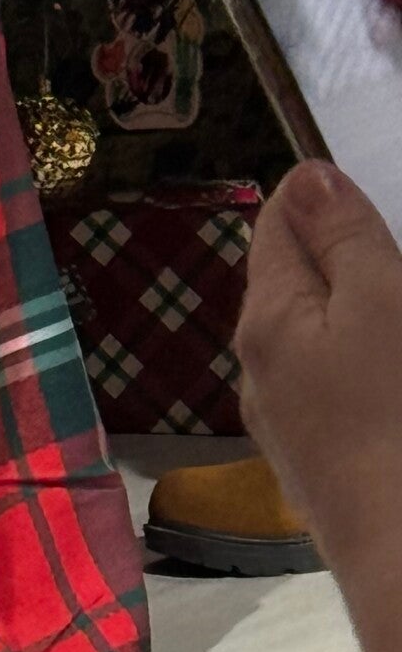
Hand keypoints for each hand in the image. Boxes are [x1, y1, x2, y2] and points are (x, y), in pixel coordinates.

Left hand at [237, 162, 401, 565]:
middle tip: (397, 254)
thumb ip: (344, 240)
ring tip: (394, 315)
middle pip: (301, 286)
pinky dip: (377, 375)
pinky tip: (393, 378)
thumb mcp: (381, 306)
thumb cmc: (399, 422)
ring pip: (326, 347)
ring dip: (367, 322)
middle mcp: (262, 372)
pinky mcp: (332, 477)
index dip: (325, 197)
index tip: (375, 193)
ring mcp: (295, 432)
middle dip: (353, 263)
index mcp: (265, 318)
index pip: (278, 223)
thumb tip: (305, 174)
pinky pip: (348, 398)